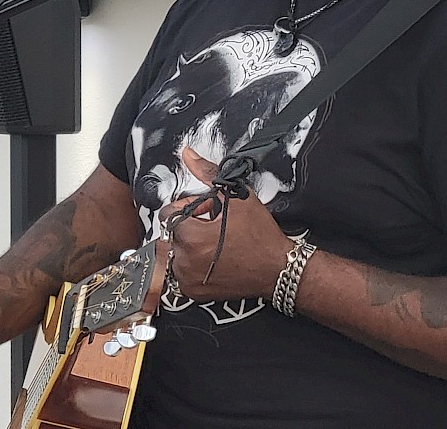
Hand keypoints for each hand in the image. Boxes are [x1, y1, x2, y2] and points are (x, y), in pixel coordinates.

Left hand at [160, 147, 293, 301]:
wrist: (277, 268)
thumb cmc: (259, 234)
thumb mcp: (236, 198)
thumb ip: (207, 174)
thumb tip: (188, 154)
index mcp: (189, 237)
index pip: (169, 216)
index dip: (188, 208)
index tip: (204, 210)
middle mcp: (184, 262)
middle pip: (173, 234)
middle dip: (190, 226)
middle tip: (213, 225)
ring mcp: (188, 280)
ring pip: (177, 253)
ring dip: (190, 245)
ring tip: (215, 242)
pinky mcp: (195, 293)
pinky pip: (183, 273)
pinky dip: (194, 264)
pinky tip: (215, 258)